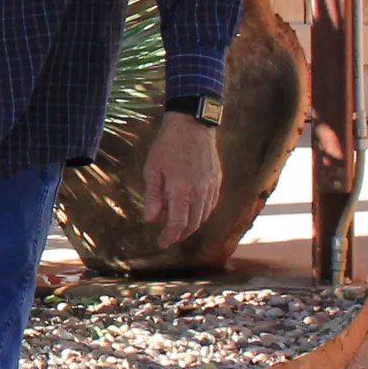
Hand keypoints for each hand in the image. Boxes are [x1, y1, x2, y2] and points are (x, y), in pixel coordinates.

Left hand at [141, 112, 222, 245]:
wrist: (192, 125)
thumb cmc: (167, 146)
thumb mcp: (152, 170)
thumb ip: (153, 197)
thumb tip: (150, 220)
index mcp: (181, 191)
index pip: (178, 224)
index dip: (169, 237)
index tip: (161, 243)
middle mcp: (199, 193)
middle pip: (192, 224)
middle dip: (180, 234)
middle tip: (168, 238)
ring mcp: (211, 188)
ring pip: (204, 217)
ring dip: (191, 226)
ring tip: (178, 227)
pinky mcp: (217, 182)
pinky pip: (211, 205)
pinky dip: (201, 214)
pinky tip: (192, 212)